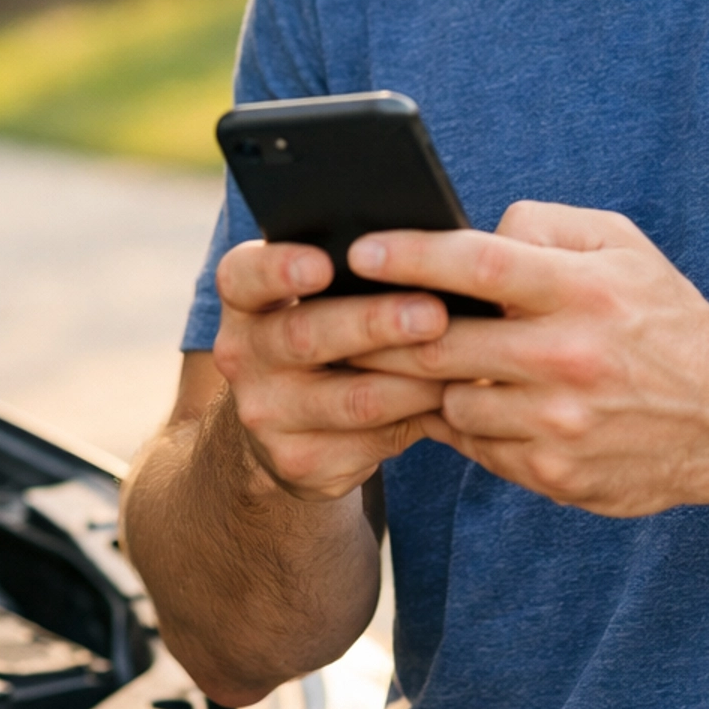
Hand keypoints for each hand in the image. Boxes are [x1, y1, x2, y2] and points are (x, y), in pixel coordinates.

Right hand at [212, 239, 450, 499]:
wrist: (285, 422)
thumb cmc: (325, 329)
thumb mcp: (316, 295)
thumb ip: (355, 270)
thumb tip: (435, 247)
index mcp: (246, 298)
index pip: (246, 276)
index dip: (281, 268)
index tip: (325, 263)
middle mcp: (243, 355)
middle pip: (307, 336)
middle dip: (375, 323)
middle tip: (433, 314)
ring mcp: (266, 415)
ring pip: (353, 399)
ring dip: (415, 380)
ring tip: (466, 361)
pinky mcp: (301, 461)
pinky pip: (374, 441)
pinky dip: (420, 418)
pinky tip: (454, 401)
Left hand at [350, 202, 708, 516]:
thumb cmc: (661, 318)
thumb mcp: (623, 246)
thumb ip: (544, 227)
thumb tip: (469, 235)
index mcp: (583, 290)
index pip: (477, 264)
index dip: (409, 255)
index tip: (360, 252)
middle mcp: (568, 358)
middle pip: (439, 342)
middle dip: (381, 330)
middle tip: (345, 317)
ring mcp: (558, 425)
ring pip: (449, 399)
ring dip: (430, 381)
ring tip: (427, 362)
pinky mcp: (552, 475)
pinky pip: (474, 445)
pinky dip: (465, 422)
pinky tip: (477, 402)